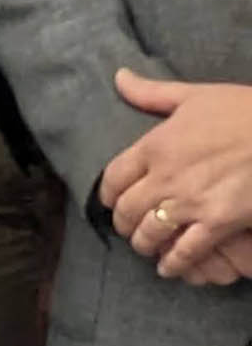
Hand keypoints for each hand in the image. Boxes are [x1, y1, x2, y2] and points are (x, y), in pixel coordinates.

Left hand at [99, 70, 251, 281]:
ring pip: (150, 233)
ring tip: (147, 246)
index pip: (112, 178)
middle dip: (123, 222)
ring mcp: (190, 202)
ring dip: (144, 243)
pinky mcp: (218, 222)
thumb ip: (152, 93)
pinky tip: (169, 268)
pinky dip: (174, 263)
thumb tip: (119, 77)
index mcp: (155, 145)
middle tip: (128, 227)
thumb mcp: (195, 96)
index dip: (108, 195)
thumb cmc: (245, 110)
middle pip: (127, 210)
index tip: (111, 201)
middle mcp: (165, 176)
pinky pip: (185, 250)